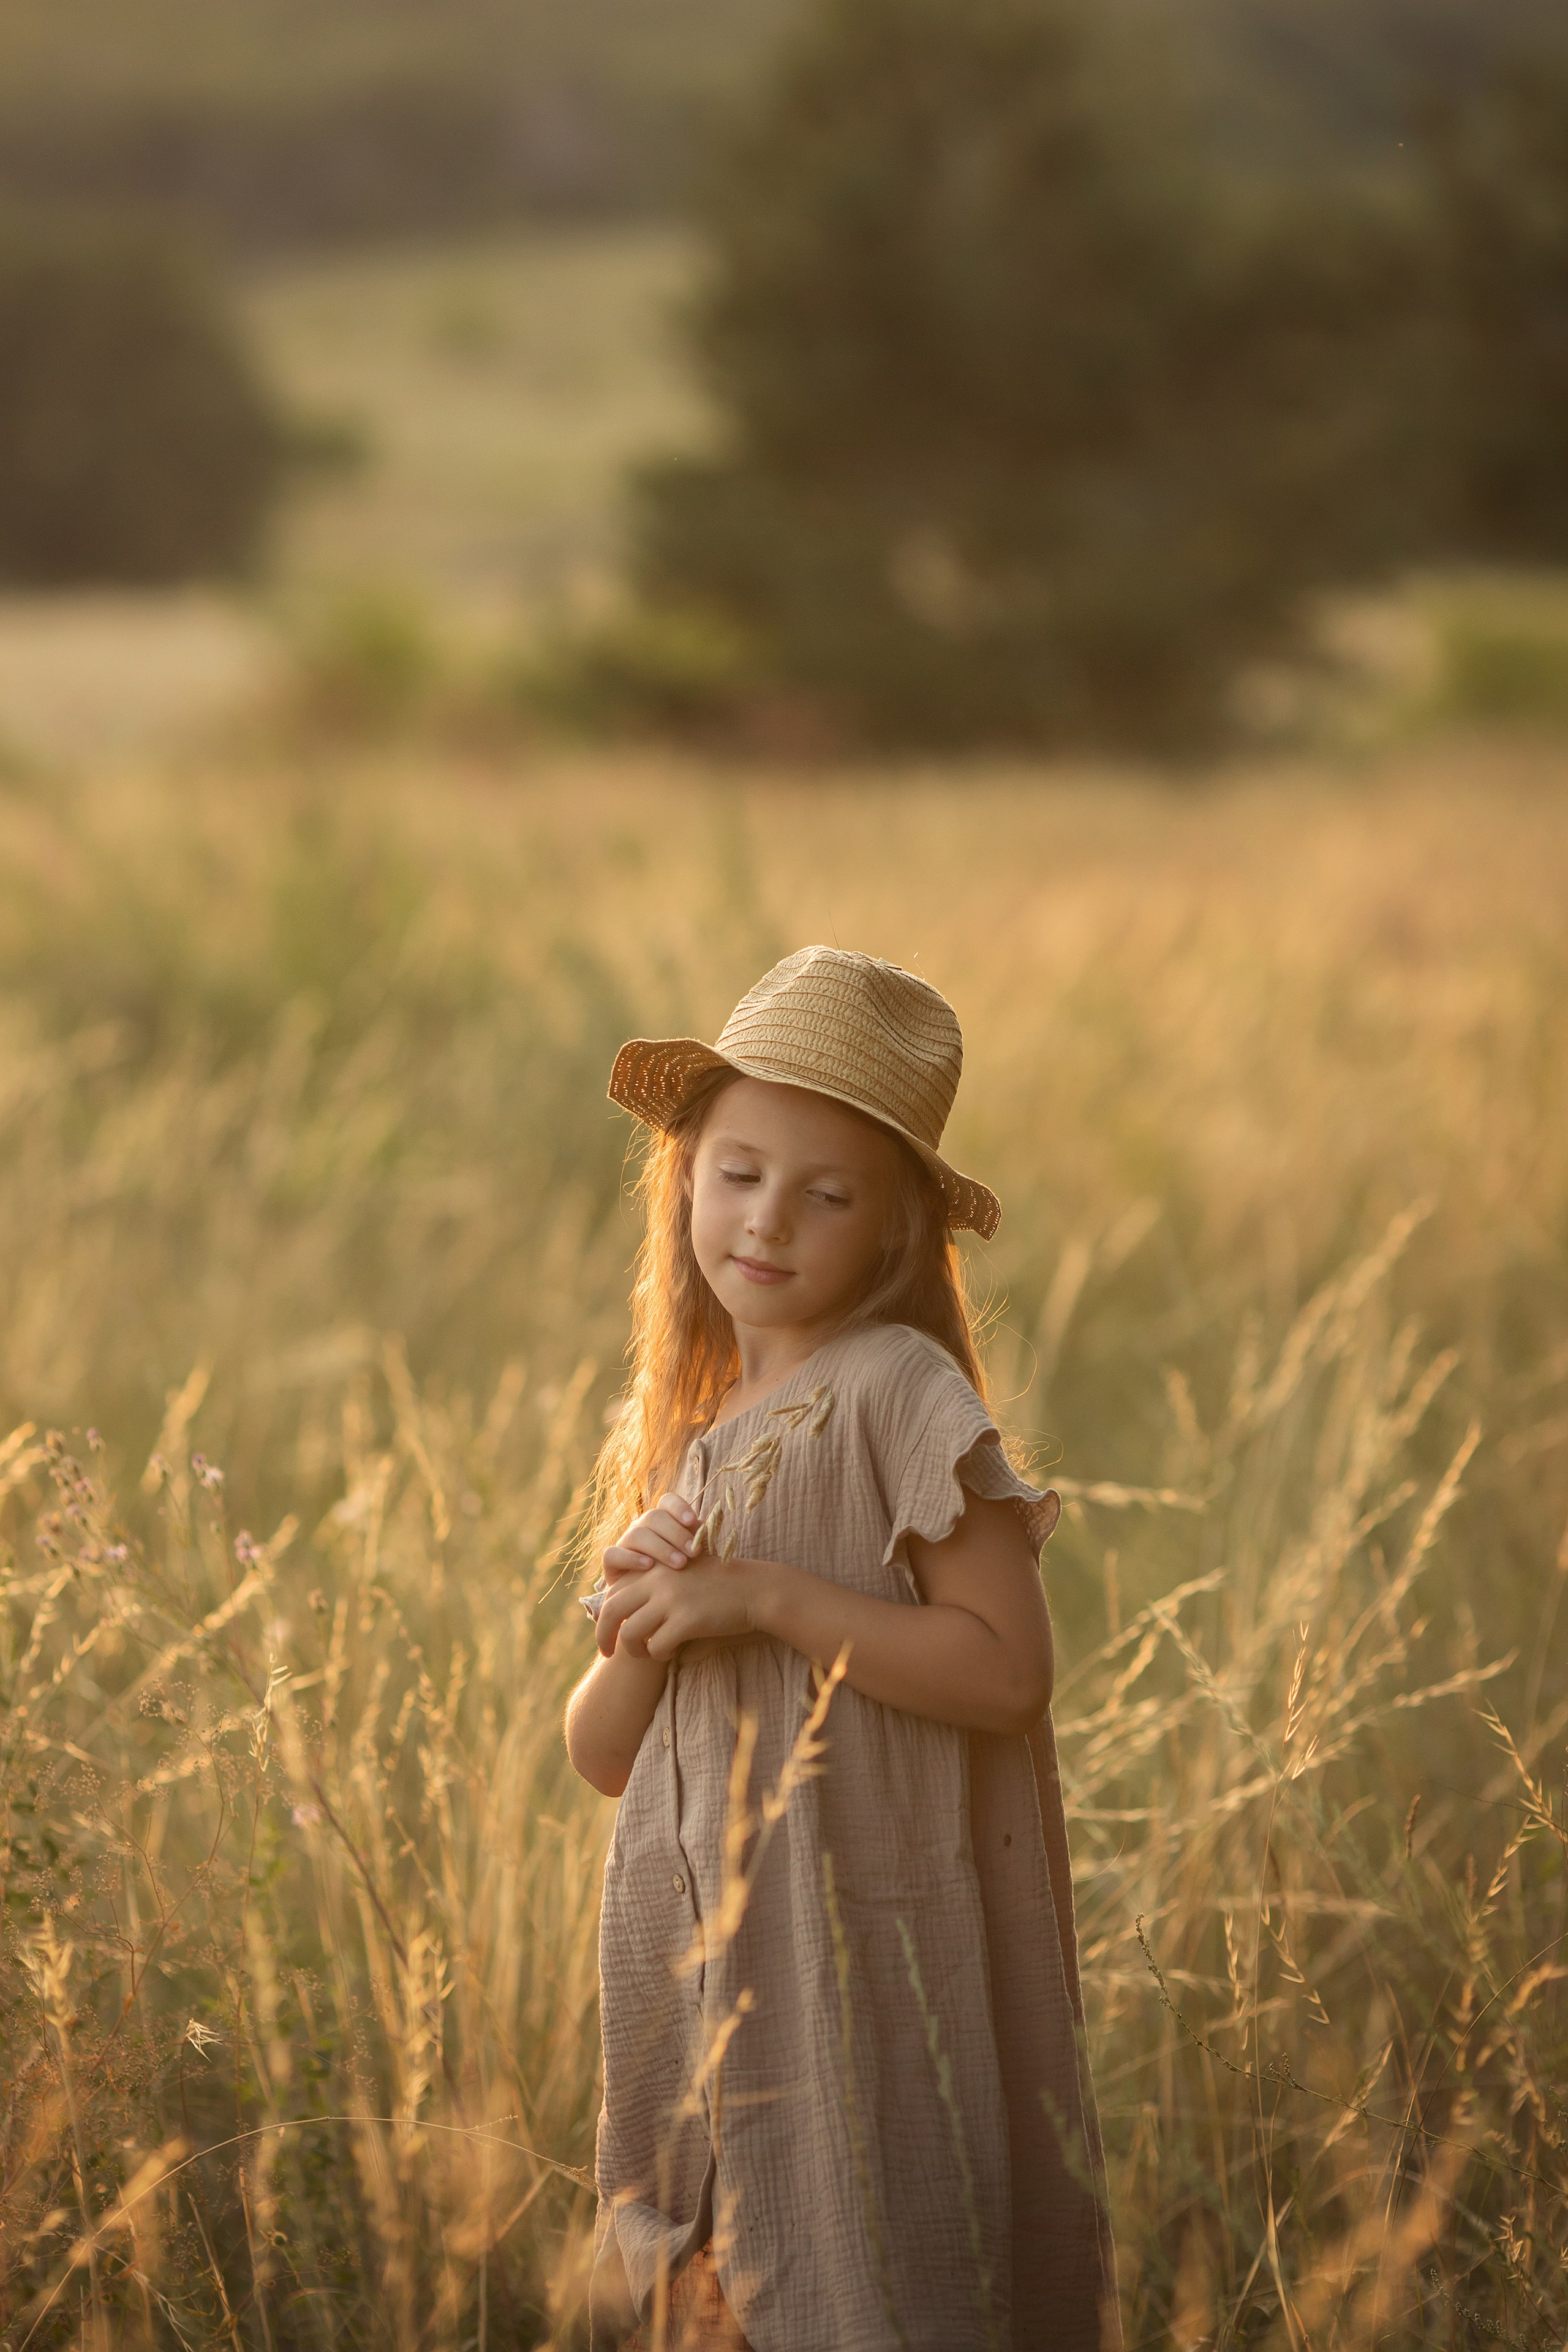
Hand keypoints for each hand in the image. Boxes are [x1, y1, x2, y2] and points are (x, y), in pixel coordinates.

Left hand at [595, 1558, 765, 1662]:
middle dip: (604, 1634)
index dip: (605, 1614)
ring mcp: (672, 1599)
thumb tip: (625, 1612)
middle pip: (611, 1609)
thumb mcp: (682, 1576)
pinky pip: (656, 1646)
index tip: (610, 1631)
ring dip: (635, 1650)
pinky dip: (659, 1655)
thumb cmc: (718, 1586)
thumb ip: (654, 1586)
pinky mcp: (687, 1619)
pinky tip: (671, 1652)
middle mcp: (658, 1579)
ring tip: (647, 1654)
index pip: (614, 1591)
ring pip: (630, 1633)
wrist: (754, 1590)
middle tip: (607, 1652)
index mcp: (655, 1567)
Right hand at [603, 1492, 698, 1582]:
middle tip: (693, 1552)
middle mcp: (642, 1527)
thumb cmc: (679, 1576)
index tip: (693, 1521)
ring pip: (637, 1534)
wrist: (653, 1603)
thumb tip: (706, 1529)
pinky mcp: (611, 1562)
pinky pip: (613, 1554)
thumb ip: (697, 1541)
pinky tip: (648, 1567)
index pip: (667, 1501)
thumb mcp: (690, 1558)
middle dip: (676, 1533)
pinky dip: (631, 1558)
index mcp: (662, 1521)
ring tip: (679, 1564)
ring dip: (660, 1548)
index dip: (679, 1507)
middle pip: (653, 1516)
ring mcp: (625, 1542)